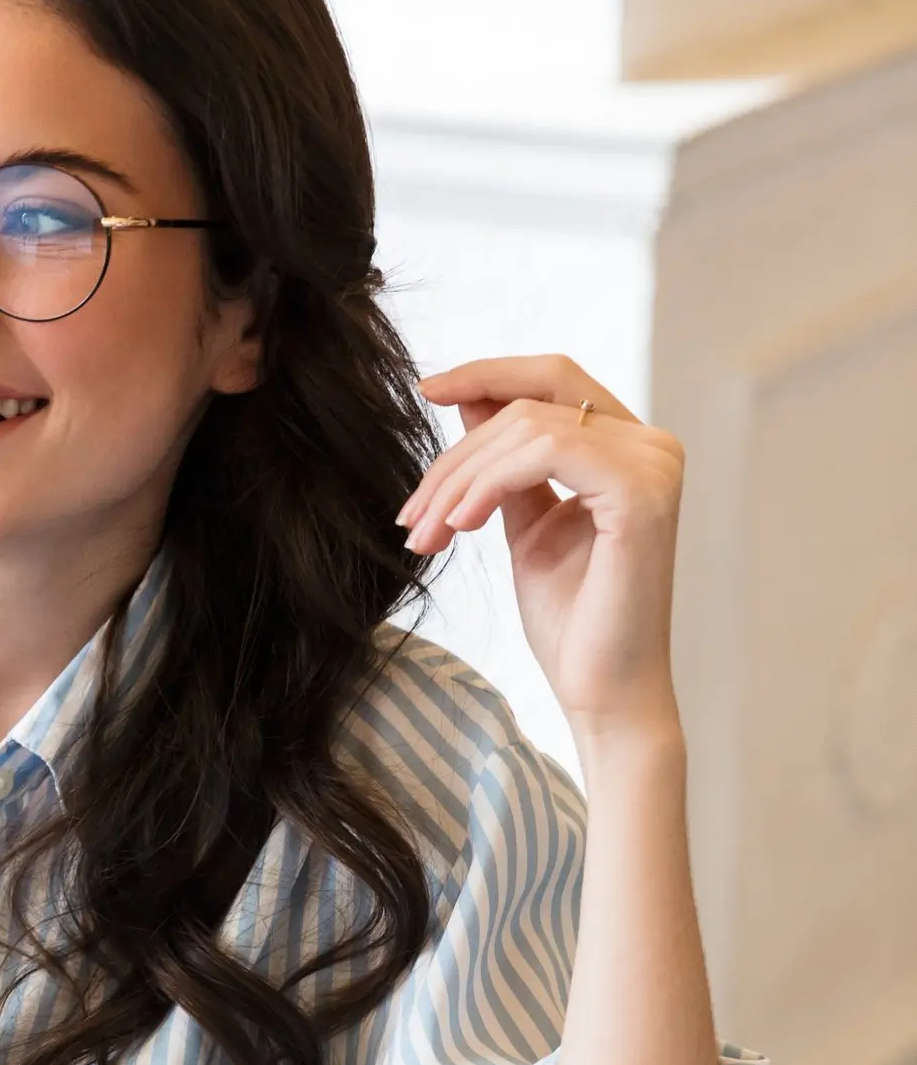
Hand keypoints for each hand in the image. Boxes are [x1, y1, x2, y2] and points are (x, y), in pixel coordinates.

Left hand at [398, 354, 686, 744]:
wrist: (601, 691)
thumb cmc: (570, 620)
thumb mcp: (524, 522)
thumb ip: (505, 462)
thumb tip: (469, 401)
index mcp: (629, 448)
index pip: (552, 378)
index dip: (486, 374)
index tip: (424, 389)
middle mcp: (652, 446)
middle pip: (529, 403)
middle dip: (455, 456)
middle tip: (411, 516)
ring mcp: (653, 465)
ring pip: (527, 427)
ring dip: (459, 479)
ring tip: (427, 534)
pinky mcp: (642, 491)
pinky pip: (546, 451)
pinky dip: (489, 483)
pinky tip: (461, 526)